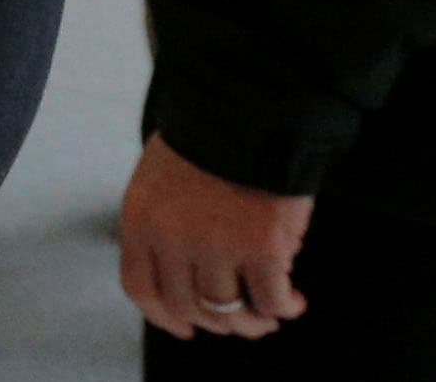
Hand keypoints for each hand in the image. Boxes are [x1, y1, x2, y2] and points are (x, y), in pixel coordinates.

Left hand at [118, 133, 312, 341]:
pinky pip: (272, 299)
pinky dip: (285, 307)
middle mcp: (172, 239)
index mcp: (141, 219)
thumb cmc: (211, 135)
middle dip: (216, 322)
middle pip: (188, 306)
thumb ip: (163, 221)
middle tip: (239, 323)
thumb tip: (181, 270)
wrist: (250, 106)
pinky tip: (294, 301)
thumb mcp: (161, 175)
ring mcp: (217, 247)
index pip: (141, 287)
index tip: (185, 327)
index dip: (164, 317)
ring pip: (229, 311)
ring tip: (268, 317)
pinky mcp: (262, 249)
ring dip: (251, 323)